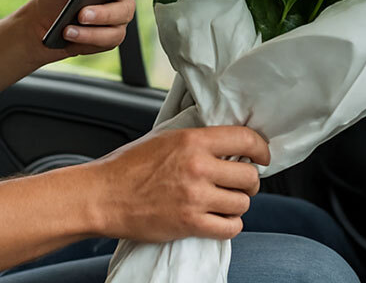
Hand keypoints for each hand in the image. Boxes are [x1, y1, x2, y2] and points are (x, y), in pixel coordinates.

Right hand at [83, 126, 269, 241]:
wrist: (103, 196)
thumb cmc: (129, 166)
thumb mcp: (165, 138)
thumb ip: (197, 140)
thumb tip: (228, 142)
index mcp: (192, 141)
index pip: (246, 139)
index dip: (261, 149)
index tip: (262, 156)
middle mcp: (198, 167)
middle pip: (249, 176)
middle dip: (249, 182)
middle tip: (238, 183)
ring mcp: (195, 197)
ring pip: (243, 203)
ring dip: (237, 204)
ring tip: (223, 202)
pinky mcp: (190, 223)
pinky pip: (230, 228)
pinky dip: (229, 225)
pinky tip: (218, 219)